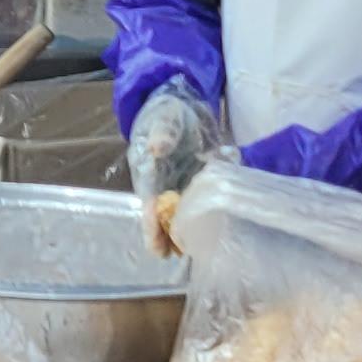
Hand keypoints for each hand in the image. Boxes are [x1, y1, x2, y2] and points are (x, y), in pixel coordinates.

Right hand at [127, 81, 223, 252]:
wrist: (184, 105)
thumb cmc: (170, 111)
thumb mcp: (166, 116)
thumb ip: (163, 130)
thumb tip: (158, 148)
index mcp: (149, 168)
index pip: (148, 201)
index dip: (151, 223)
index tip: (155, 245)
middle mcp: (162, 181)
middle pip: (162, 213)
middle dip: (165, 236)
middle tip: (172, 256)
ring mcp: (179, 182)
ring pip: (179, 212)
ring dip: (183, 232)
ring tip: (190, 253)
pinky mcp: (196, 181)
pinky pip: (199, 202)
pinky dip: (204, 217)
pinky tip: (213, 232)